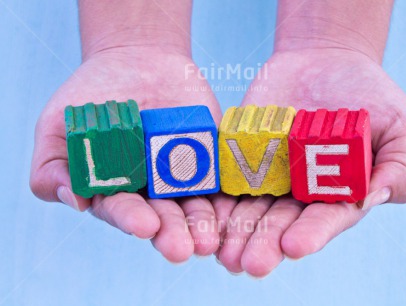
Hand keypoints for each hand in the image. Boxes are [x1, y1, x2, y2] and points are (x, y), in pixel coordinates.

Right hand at [30, 46, 227, 261]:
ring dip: (202, 224)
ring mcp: (183, 175)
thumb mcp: (59, 126)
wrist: (136, 59)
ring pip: (194, 205)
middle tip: (181, 250)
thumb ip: (53, 166)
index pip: (122, 210)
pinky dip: (226, 195)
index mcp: (116, 190)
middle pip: (163, 217)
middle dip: (171, 233)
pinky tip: (231, 211)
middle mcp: (151, 190)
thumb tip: (75, 202)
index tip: (144, 225)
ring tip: (209, 241)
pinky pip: (221, 178)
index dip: (132, 218)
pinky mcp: (210, 158)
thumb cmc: (92, 96)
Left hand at [214, 48, 405, 276]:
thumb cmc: (369, 93)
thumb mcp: (400, 126)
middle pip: (283, 222)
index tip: (295, 245)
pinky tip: (207, 217)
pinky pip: (228, 180)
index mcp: (339, 193)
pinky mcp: (244, 157)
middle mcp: (301, 192)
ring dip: (237, 232)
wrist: (323, 59)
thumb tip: (375, 196)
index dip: (312, 232)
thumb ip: (399, 166)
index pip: (327, 218)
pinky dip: (218, 199)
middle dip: (267, 243)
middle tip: (252, 264)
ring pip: (251, 209)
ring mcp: (270, 176)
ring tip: (226, 254)